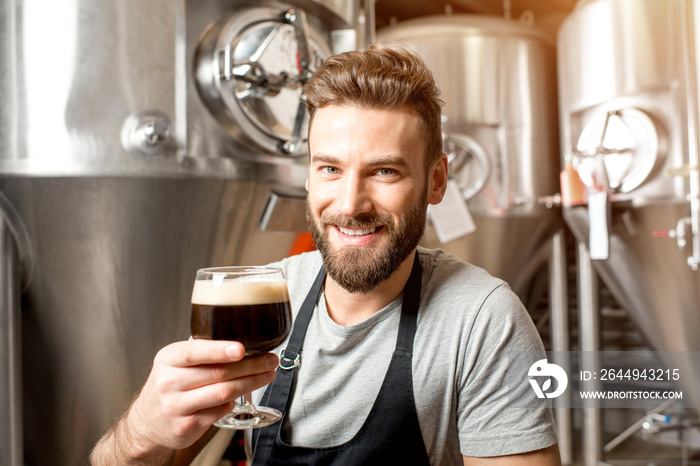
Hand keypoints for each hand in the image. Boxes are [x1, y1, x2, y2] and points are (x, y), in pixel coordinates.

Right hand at [124, 339, 277, 454]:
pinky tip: (242, 395)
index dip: (219, 350)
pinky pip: (219, 411)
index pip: (194, 352)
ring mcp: (176, 407)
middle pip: (218, 373)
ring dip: (251, 383)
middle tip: (269, 360)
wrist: (146, 422)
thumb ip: (202, 353)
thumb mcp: (175, 362)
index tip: (241, 348)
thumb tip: (244, 345)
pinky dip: (234, 402)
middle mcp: (169, 382)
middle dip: (251, 366)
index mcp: (168, 359)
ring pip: (223, 393)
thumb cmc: (169, 385)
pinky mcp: (186, 427)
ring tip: (266, 374)